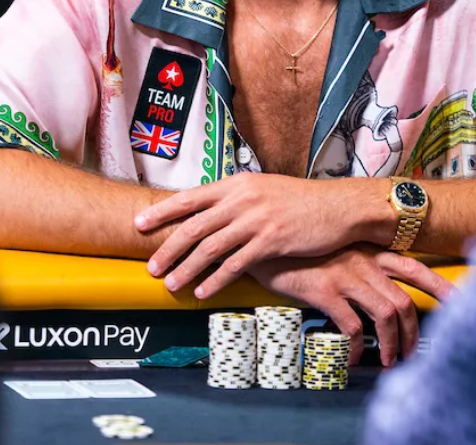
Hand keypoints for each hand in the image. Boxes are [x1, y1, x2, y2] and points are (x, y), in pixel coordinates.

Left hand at [134, 173, 385, 298]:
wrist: (337, 206)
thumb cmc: (300, 200)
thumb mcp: (263, 190)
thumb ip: (235, 199)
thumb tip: (209, 213)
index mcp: (236, 184)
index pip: (189, 197)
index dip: (161, 211)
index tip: (139, 223)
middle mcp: (242, 199)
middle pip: (194, 226)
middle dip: (168, 248)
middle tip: (151, 267)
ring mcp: (256, 220)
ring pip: (210, 247)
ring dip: (187, 269)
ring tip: (171, 284)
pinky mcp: (271, 240)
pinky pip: (235, 264)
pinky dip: (216, 280)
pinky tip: (203, 291)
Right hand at [248, 244, 454, 367]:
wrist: (262, 239)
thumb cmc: (300, 247)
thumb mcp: (335, 247)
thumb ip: (358, 263)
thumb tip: (376, 289)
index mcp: (369, 250)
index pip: (415, 267)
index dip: (440, 287)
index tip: (459, 302)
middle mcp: (363, 261)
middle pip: (405, 300)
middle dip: (415, 333)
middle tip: (414, 353)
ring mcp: (345, 276)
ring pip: (386, 314)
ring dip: (392, 344)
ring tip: (390, 361)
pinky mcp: (324, 291)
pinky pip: (350, 326)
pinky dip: (356, 347)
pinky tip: (352, 357)